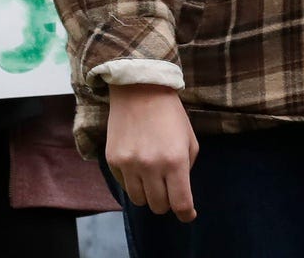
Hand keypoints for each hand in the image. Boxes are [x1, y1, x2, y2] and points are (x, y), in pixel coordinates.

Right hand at [104, 83, 198, 220]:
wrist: (139, 88)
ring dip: (148, 194)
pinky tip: (137, 165)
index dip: (186, 214)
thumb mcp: (189, 139)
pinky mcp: (113, 160)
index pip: (181, 204)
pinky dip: (133, 182)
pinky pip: (124, 185)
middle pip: (159, 206)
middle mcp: (151, 166)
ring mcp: (129, 164)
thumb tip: (179, 193)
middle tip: (168, 188)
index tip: (187, 214)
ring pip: (139, 200)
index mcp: (175, 161)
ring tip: (152, 178)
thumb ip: (187, 169)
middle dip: (167, 201)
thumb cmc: (170, 114)